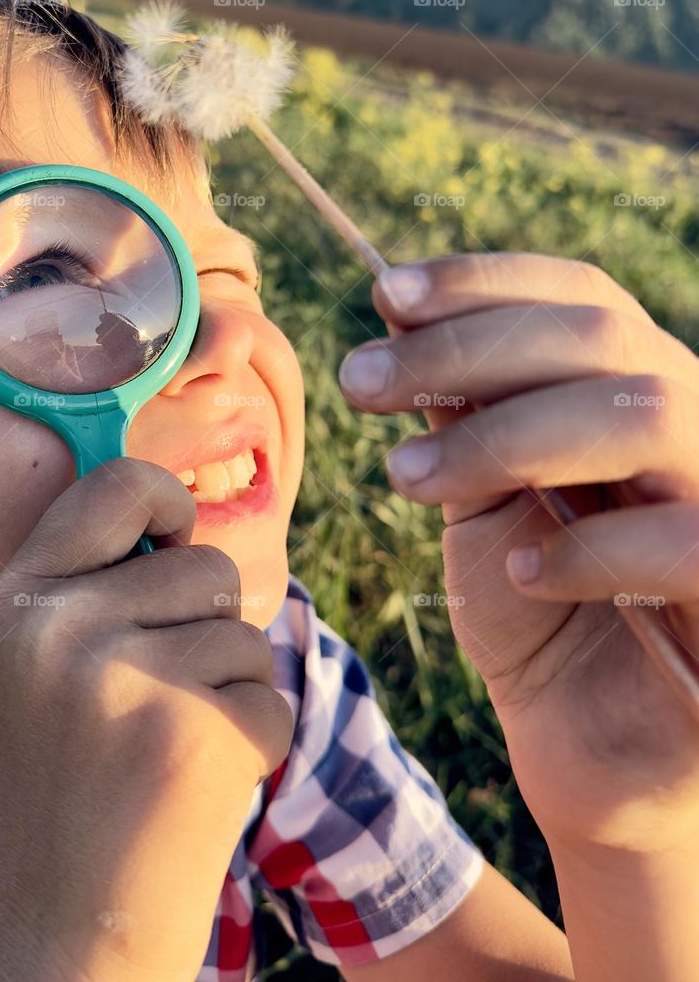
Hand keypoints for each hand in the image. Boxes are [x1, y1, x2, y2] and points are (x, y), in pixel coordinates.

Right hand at [0, 459, 293, 981]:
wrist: (57, 937)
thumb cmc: (57, 796)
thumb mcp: (32, 670)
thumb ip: (89, 590)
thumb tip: (185, 522)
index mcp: (17, 602)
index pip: (117, 482)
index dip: (165, 501)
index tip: (176, 538)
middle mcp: (63, 629)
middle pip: (205, 565)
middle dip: (206, 624)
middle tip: (156, 700)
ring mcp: (128, 682)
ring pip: (243, 634)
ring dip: (229, 690)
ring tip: (163, 753)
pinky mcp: (195, 737)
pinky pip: (271, 699)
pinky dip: (253, 744)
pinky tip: (193, 792)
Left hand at [338, 252, 698, 850]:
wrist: (588, 743)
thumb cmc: (535, 611)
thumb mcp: (480, 495)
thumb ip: (460, 411)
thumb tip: (397, 313)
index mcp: (634, 391)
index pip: (581, 297)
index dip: (484, 283)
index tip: (383, 295)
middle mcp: (692, 428)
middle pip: (601, 338)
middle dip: (467, 348)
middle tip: (359, 383)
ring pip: (644, 413)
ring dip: (507, 434)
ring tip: (407, 478)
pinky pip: (680, 541)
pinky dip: (586, 549)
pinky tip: (519, 571)